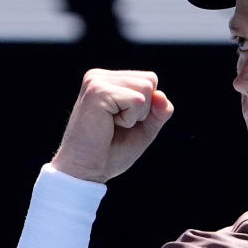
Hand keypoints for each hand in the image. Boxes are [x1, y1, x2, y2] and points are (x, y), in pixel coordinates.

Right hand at [51, 69, 173, 182]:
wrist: (86, 171)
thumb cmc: (111, 152)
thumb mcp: (144, 129)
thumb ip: (158, 111)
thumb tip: (162, 95)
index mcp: (107, 80)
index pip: (149, 79)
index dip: (148, 107)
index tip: (122, 122)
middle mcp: (99, 76)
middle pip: (150, 80)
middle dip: (143, 110)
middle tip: (117, 125)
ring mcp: (96, 81)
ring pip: (146, 87)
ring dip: (136, 115)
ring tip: (112, 125)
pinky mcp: (97, 91)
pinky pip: (137, 100)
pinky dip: (130, 119)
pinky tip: (108, 125)